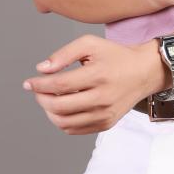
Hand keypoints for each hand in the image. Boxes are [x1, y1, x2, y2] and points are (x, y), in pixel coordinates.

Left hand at [22, 34, 165, 135]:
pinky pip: (74, 129)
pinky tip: (62, 108)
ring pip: (64, 122)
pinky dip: (61, 121)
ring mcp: (105, 114)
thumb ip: (64, 54)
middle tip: (38, 90)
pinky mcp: (106, 124)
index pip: (60, 85)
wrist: (144, 72)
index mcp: (98, 75)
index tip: (28, 83)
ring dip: (49, 112)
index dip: (39, 85)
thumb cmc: (115, 56)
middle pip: (59, 106)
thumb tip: (42, 69)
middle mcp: (102, 98)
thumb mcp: (90, 44)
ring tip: (49, 99)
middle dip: (41, 98)